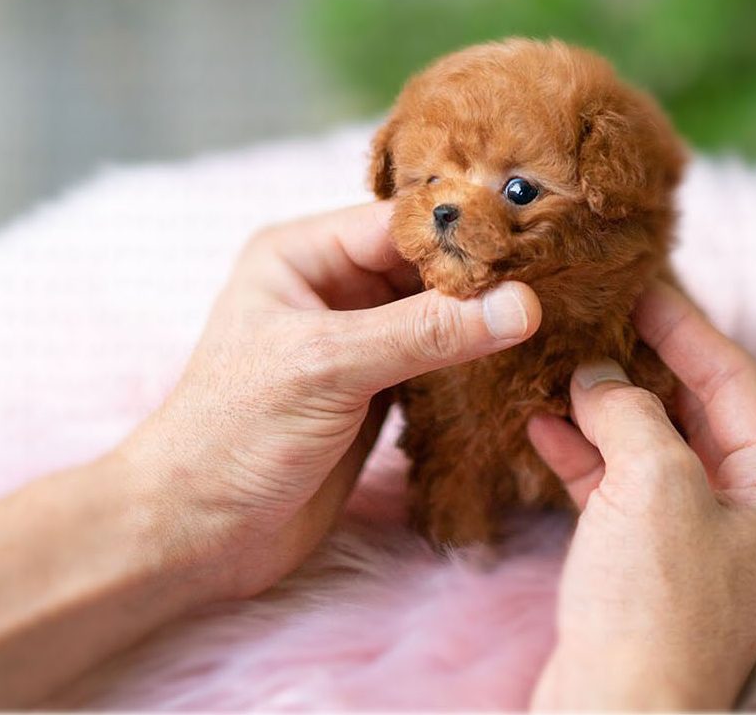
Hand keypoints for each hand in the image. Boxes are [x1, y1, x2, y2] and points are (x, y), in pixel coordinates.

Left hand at [120, 200, 541, 599]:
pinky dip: (471, 356)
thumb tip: (521, 303)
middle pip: (423, 264)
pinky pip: (435, 355)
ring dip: (481, 316)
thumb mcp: (329, 367)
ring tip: (550, 310)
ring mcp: (356, 338)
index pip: (398, 224)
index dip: (463, 232)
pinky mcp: (375, 385)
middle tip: (555, 276)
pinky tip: (515, 354)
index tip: (534, 242)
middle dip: (480, 273)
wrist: (200, 532)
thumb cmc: (236, 433)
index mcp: (302, 255)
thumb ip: (426, 332)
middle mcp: (331, 286)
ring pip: (434, 310)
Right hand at [527, 282, 755, 710]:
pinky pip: (611, 482)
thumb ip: (630, 410)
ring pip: (643, 442)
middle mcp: (738, 508)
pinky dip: (578, 449)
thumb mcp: (654, 483)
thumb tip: (598, 374)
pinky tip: (539, 420)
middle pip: (688, 407)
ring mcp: (686, 534)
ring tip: (558, 360)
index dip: (683, 324)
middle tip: (594, 313)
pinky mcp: (637, 557)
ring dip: (600, 403)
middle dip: (639, 360)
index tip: (639, 281)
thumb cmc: (654, 605)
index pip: (730, 378)